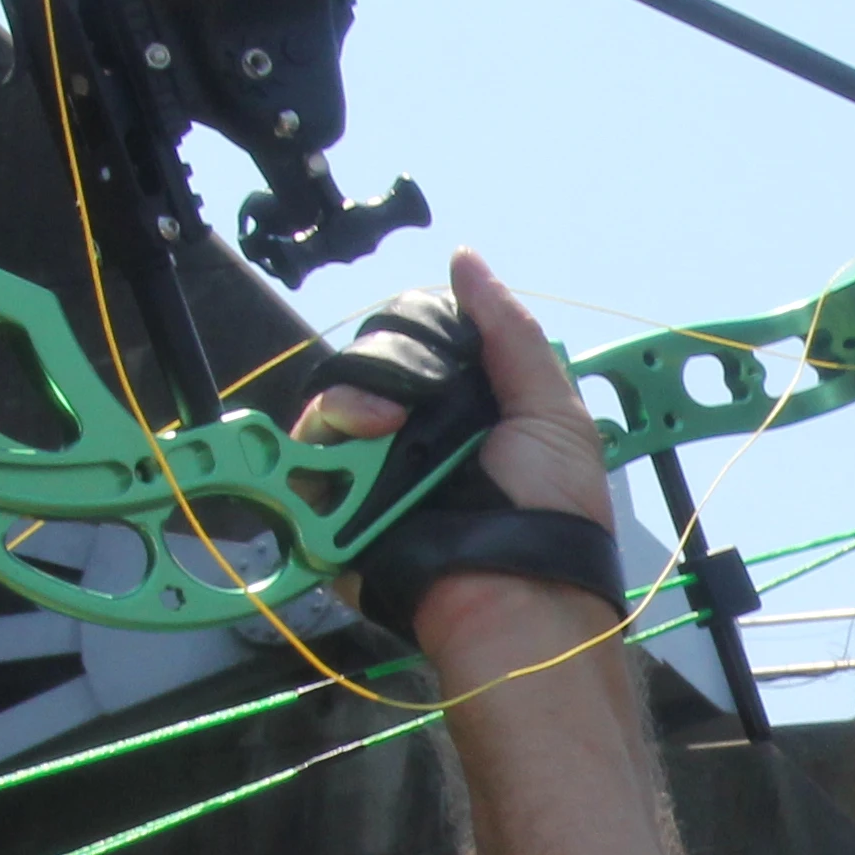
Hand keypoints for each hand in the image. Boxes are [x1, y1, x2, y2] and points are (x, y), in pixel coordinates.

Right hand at [291, 248, 619, 667]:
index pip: (414, 338)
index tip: (431, 354)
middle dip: (380, 370)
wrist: (518, 597)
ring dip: (347, 404)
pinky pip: (303, 465)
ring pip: (328, 405)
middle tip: (398, 409)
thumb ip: (509, 332)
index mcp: (466, 403)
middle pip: (366, 363)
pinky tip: (348, 458)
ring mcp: (374, 473)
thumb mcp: (551, 411)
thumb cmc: (550, 508)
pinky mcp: (339, 514)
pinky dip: (314, 452)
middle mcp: (416, 433)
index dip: (414, 333)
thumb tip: (466, 258)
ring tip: (376, 431)